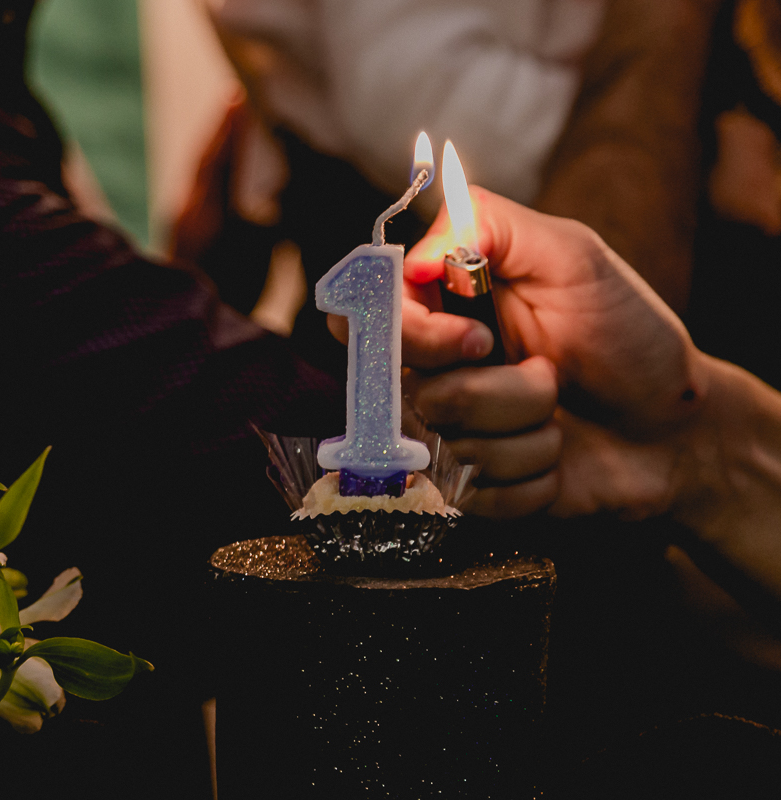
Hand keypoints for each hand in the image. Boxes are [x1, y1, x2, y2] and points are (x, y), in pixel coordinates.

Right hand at [400, 187, 708, 519]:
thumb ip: (494, 226)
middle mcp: (431, 370)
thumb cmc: (628, 336)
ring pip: (449, 440)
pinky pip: (478, 491)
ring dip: (529, 428)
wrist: (677, 426)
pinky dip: (535, 474)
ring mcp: (446, 432)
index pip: (364, 316)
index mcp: (440, 308)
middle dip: (493, 387)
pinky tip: (559, 455)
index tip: (475, 339)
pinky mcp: (469, 490)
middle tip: (547, 371)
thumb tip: (414, 255)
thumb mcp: (573, 255)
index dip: (407, 333)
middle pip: (405, 386)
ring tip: (561, 412)